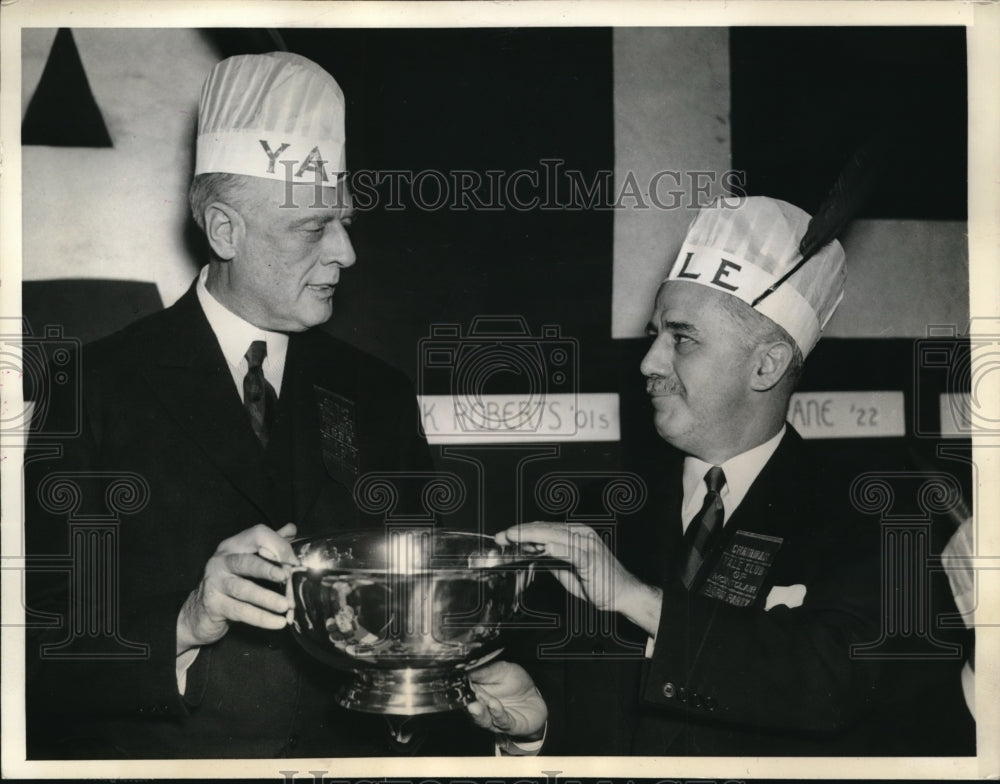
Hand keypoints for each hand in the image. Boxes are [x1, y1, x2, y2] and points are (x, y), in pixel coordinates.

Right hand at [177, 523, 297, 654]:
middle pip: (247, 561)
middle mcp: (221, 561)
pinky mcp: (213, 605)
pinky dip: (261, 618)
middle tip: (287, 577)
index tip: (295, 562)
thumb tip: (292, 528)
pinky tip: (278, 622)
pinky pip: (241, 611)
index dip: (278, 545)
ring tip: (286, 605)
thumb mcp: (247, 559)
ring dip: (267, 598)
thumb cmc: (229, 582)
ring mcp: (215, 583)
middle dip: (268, 568)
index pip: (257, 535)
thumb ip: (268, 544)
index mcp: (233, 546)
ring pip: (243, 589)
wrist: (198, 612)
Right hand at [466, 660, 546, 740]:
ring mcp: (494, 719)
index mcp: (476, 692)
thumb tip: (466, 666)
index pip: (463, 690)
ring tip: (475, 704)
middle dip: (468, 700)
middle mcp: (482, 708)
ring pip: (483, 718)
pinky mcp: (509, 726)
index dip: (459, 685)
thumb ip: (485, 670)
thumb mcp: (502, 670)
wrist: (534, 698)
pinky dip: (497, 714)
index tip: (456, 680)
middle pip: (470, 706)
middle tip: (465, 693)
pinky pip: (502, 721)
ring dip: (479, 712)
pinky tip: (494, 705)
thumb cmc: (515, 683)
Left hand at [496, 522, 661, 634]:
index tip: (504, 536)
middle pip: (545, 528)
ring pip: (554, 535)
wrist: (623, 594)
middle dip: (520, 532)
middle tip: (501, 536)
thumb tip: (533, 555)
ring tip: (513, 538)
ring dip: (531, 536)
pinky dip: (557, 548)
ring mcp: (587, 545)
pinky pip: (571, 551)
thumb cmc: (598, 582)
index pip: (544, 528)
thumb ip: (552, 560)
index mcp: (575, 534)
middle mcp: (581, 534)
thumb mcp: (568, 571)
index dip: (522, 531)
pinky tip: (544, 547)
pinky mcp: (592, 558)